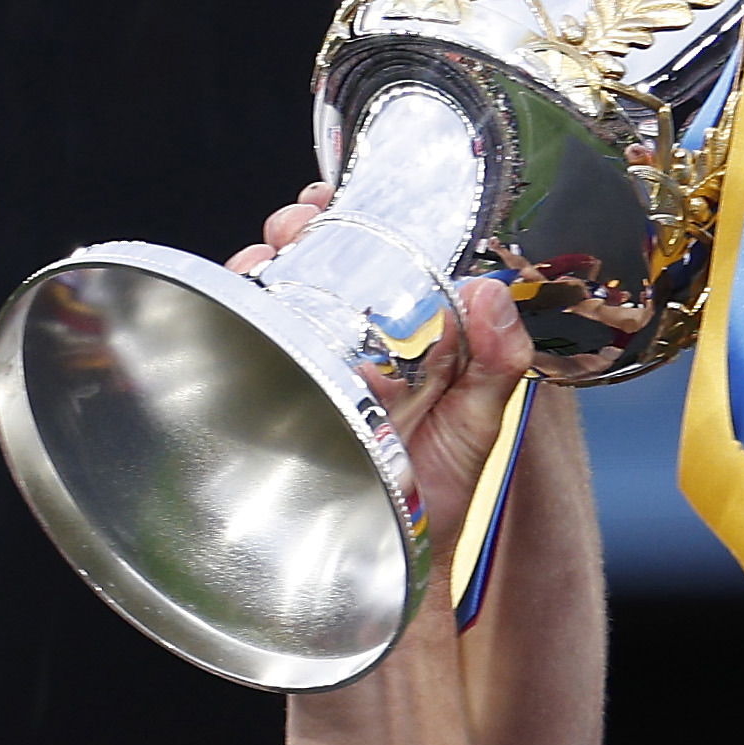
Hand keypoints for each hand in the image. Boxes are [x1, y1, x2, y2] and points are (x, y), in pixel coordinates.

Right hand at [244, 185, 535, 527]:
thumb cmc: (441, 488)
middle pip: (324, 255)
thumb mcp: (483, 420)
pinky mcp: (280, 383)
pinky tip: (249, 283)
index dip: (366, 213)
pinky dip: (245, 295)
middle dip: (306, 223)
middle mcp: (360, 336)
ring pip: (283, 284)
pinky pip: (256, 330)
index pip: (386, 250)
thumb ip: (498, 362)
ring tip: (273, 248)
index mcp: (415, 329)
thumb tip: (489, 294)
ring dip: (272, 252)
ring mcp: (316, 358)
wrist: (395, 553)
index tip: (348, 191)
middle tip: (302, 218)